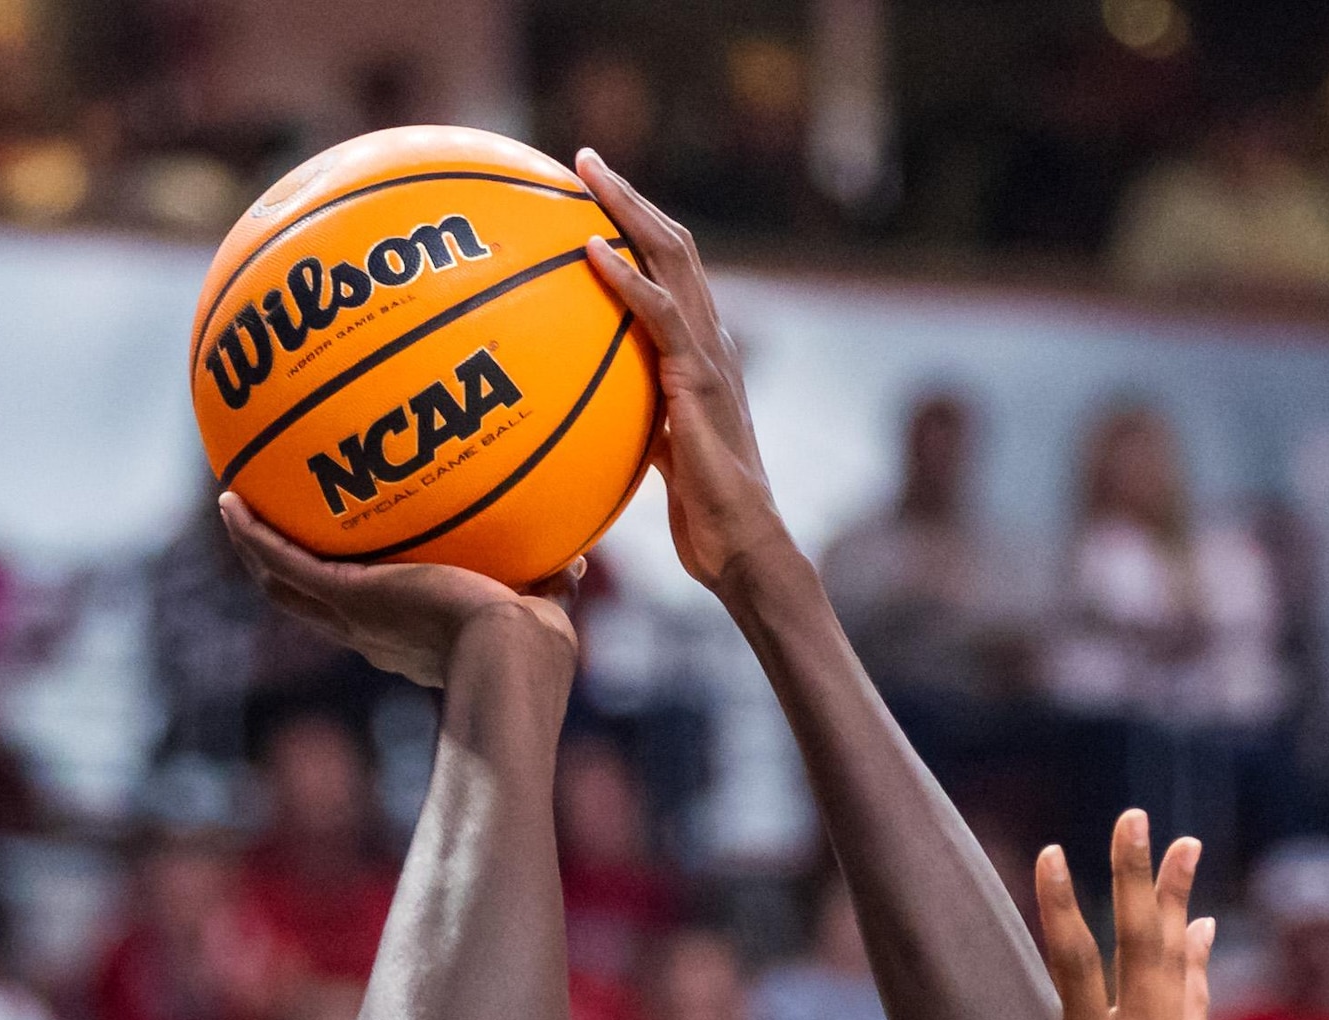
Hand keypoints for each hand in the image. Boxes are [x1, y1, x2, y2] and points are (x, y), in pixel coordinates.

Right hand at [214, 497, 577, 689]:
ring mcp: (352, 617)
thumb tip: (578, 556)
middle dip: (282, 567)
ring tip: (233, 509)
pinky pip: (284, 561)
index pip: (365, 615)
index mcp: (406, 638)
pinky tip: (230, 498)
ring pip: (282, 585)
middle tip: (264, 530)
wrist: (510, 663)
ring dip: (255, 548)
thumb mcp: (542, 605)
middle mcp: (369, 632)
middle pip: (307, 602)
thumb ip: (552, 580)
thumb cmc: (536, 651)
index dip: (346, 593)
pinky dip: (254, 534)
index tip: (340, 569)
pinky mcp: (346, 596)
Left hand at [574, 151, 790, 589]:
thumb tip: (596, 417)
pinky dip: (625, 276)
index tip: (596, 196)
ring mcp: (710, 356)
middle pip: (673, 245)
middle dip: (629, 196)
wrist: (743, 549)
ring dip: (627, 210)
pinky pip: (658, 315)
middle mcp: (712, 340)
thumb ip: (639, 422)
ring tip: (587, 175)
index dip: (638, 228)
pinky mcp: (699, 380)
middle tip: (585, 160)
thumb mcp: (659, 455)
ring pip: (673, 259)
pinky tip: (591, 249)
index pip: (673, 272)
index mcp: (703, 353)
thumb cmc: (704, 517)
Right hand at [866, 814, 1206, 1019]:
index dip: (1060, 911)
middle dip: (1133, 879)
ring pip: (1173, 966)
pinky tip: (1197, 926)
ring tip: (1181, 844)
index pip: (1074, 971)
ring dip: (1174, 903)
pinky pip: (1191, 1005)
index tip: (1050, 855)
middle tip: (1134, 819)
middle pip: (1137, 949)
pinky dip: (1193, 963)